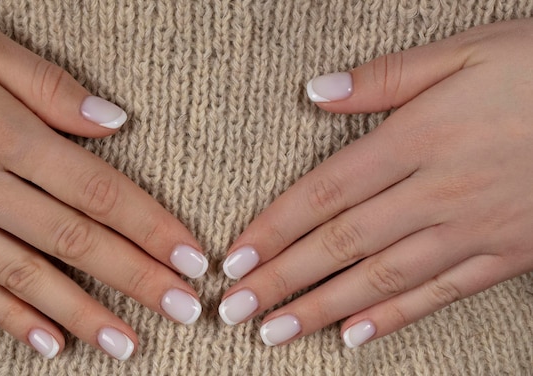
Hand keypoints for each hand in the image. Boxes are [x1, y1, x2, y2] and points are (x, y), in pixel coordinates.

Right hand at [0, 1, 207, 359]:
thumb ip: (45, 86)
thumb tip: (113, 121)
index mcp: (1, 131)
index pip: (98, 190)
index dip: (150, 227)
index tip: (193, 259)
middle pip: (73, 240)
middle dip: (135, 279)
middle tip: (183, 313)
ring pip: (25, 275)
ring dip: (82, 312)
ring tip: (128, 344)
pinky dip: (10, 318)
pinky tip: (48, 344)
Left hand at [218, 18, 532, 347]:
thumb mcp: (467, 51)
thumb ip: (386, 77)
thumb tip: (315, 92)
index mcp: (420, 138)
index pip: (326, 192)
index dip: (275, 228)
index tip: (235, 258)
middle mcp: (438, 192)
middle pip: (342, 243)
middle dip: (281, 281)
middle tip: (232, 310)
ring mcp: (473, 231)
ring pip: (382, 278)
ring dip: (321, 308)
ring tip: (274, 334)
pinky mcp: (507, 256)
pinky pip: (441, 295)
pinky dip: (395, 319)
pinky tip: (354, 336)